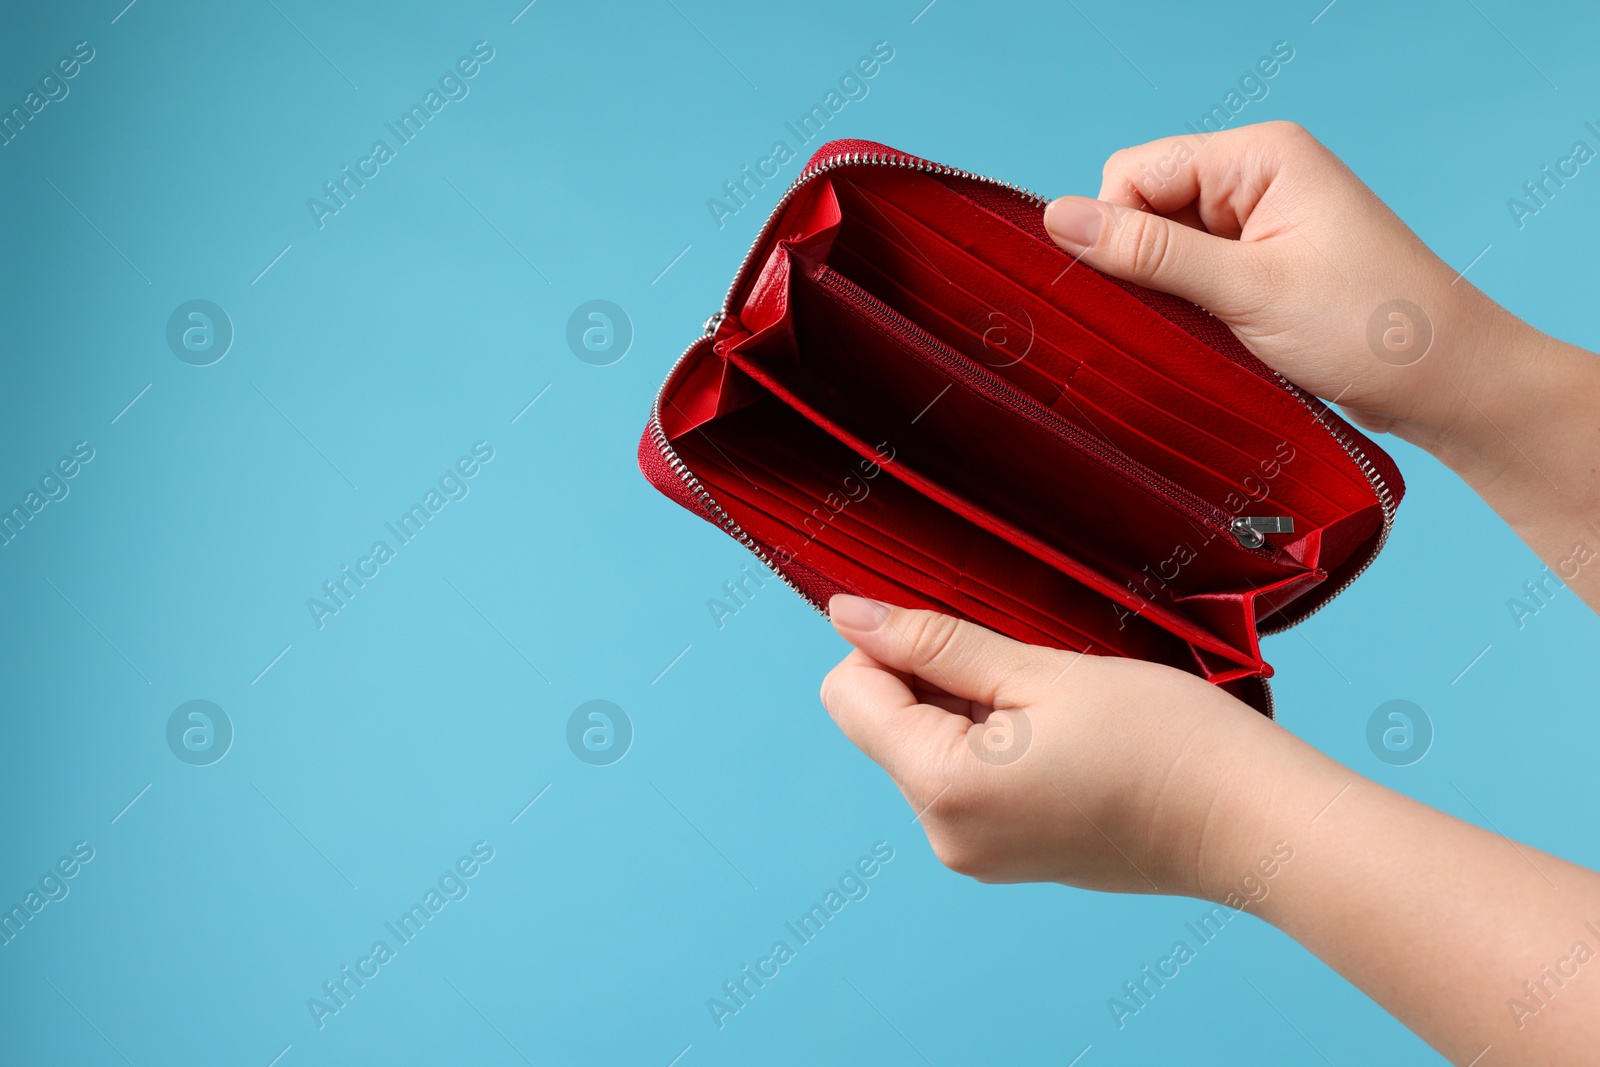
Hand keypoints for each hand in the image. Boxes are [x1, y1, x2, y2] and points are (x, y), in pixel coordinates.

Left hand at [818, 593, 1289, 898]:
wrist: (1254, 824)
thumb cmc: (1166, 743)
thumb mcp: (1041, 671)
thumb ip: (935, 643)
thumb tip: (848, 614)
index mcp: (943, 790)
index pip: (850, 695)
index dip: (887, 645)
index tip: (954, 625)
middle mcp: (946, 836)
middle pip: (886, 724)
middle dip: (935, 680)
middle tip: (1026, 669)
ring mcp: (977, 854)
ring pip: (927, 747)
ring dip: (970, 708)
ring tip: (1055, 705)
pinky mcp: (1009, 856)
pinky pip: (966, 780)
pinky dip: (994, 741)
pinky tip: (1061, 733)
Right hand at [1040, 120, 1525, 451]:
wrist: (1448, 382)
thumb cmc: (1371, 326)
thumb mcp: (1247, 288)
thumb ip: (1148, 253)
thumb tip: (1057, 219)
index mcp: (1258, 156)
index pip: (1135, 172)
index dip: (1115, 229)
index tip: (1128, 290)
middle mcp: (1255, 180)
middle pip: (1143, 208)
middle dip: (1140, 264)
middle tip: (1179, 317)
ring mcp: (1258, 226)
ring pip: (1161, 250)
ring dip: (1165, 295)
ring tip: (1206, 333)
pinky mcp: (1259, 270)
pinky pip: (1189, 280)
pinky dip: (1185, 313)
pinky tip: (1210, 341)